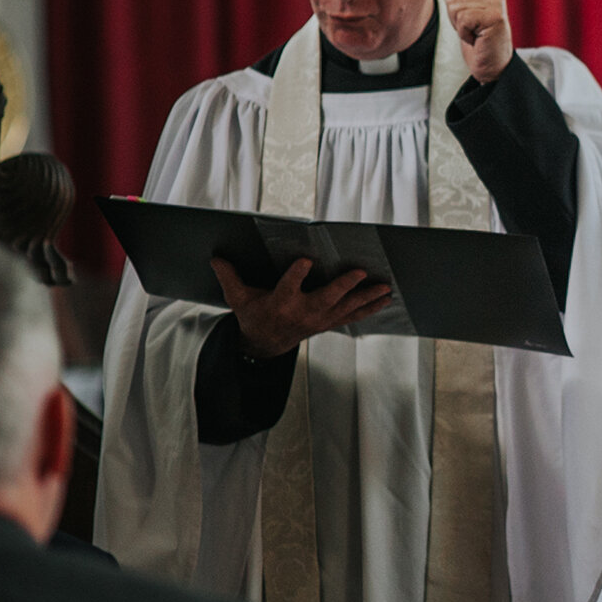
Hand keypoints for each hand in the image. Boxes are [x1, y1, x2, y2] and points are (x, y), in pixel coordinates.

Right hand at [209, 257, 391, 359]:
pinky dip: (370, 308)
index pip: (288, 287)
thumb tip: (216, 257)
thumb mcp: (238, 298)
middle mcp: (302, 313)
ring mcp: (319, 320)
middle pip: (326, 299)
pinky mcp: (329, 323)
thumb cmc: (253, 315)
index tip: (306, 260)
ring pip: (346, 308)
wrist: (265, 344)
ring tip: (385, 287)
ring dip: (367, 298)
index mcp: (280, 303)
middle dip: (344, 286)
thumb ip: (229, 277)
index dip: (297, 274)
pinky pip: (353, 316)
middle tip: (360, 272)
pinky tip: (385, 299)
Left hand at [443, 0, 513, 82]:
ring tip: (476, 34)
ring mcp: (497, 4)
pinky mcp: (495, 17)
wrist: (492, 65)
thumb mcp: (465, 12)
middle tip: (473, 30)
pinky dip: (465, 34)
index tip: (470, 22)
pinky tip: (478, 39)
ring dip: (461, 27)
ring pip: (456, 8)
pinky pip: (463, 19)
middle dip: (456, 18)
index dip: (454, 10)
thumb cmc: (477, 40)